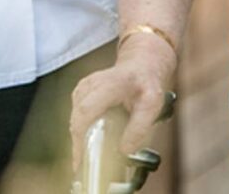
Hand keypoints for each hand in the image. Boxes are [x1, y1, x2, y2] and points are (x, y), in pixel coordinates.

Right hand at [69, 39, 176, 159]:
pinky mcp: (80, 93)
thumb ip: (139, 128)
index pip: (86, 111)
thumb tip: (124, 150)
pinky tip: (93, 138)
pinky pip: (77, 117)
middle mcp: (90, 84)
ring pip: (75, 119)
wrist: (141, 64)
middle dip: (79, 144)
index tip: (79, 159)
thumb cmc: (146, 82)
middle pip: (77, 119)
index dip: (80, 137)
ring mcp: (83, 87)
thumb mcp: (152, 105)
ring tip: (91, 153)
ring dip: (82, 138)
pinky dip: (83, 130)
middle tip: (85, 164)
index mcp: (109, 84)